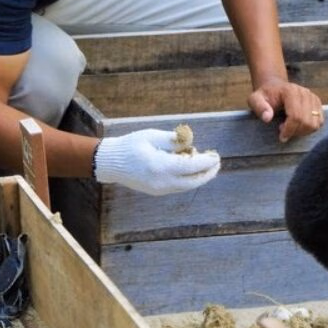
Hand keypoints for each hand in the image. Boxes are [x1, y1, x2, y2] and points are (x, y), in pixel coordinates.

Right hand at [94, 129, 219, 195]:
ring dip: (200, 177)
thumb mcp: (151, 136)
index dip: (206, 162)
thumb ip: (172, 140)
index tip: (215, 156)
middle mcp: (161, 181)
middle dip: (208, 172)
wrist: (111, 163)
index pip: (191, 166)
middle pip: (193, 181)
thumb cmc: (130, 145)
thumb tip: (191, 143)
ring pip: (187, 186)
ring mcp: (159, 189)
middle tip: (216, 162)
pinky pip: (179, 187)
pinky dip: (189, 179)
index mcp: (160, 166)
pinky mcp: (157, 191)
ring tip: (207, 165)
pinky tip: (191, 169)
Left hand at [248, 78, 324, 142]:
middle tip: (283, 132)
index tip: (281, 136)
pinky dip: (309, 128)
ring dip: (303, 131)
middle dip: (295, 131)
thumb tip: (267, 118)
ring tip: (290, 128)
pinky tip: (298, 126)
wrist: (275, 88)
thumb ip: (259, 107)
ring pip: (315, 123)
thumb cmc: (265, 96)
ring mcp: (313, 98)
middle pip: (307, 121)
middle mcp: (305, 93)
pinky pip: (320, 122)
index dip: (289, 130)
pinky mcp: (318, 104)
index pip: (296, 116)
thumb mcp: (255, 99)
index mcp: (290, 91)